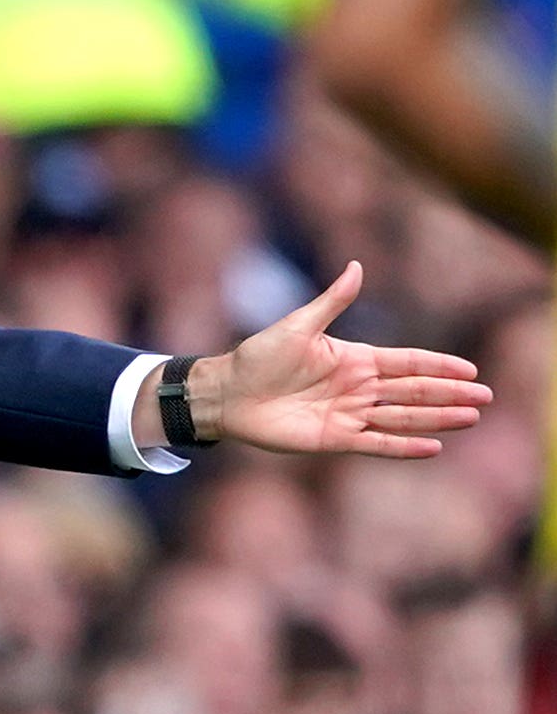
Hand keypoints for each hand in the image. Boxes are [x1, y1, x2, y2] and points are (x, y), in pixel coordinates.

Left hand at [188, 261, 490, 456]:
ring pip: (402, 417)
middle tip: (485, 397)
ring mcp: (348, 414)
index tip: (470, 369)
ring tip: (470, 418)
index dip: (438, 366)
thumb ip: (332, 301)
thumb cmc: (258, 356)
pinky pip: (376, 443)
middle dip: (449, 393)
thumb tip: (356, 266)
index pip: (407, 362)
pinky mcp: (334, 439)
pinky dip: (404, 446)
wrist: (227, 392)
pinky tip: (433, 447)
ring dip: (436, 418)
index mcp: (353, 358)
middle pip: (413, 391)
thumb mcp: (298, 325)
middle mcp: (357, 387)